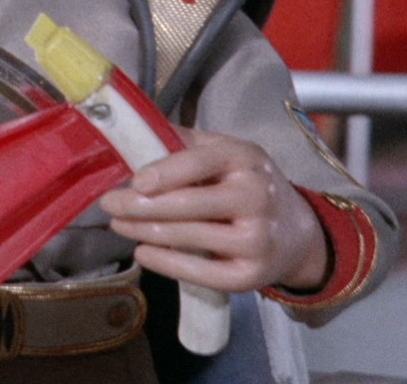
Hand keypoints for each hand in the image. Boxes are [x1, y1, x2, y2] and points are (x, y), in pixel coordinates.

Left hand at [97, 127, 328, 294]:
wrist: (297, 234)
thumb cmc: (249, 184)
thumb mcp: (228, 153)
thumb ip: (186, 143)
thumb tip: (135, 130)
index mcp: (246, 158)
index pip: (200, 163)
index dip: (165, 173)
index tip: (134, 182)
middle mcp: (256, 197)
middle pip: (187, 205)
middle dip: (140, 206)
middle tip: (109, 205)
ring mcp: (255, 240)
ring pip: (188, 237)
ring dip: (144, 231)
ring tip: (118, 224)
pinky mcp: (249, 276)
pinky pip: (199, 272)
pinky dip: (165, 263)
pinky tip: (142, 252)